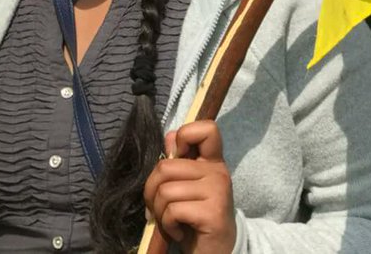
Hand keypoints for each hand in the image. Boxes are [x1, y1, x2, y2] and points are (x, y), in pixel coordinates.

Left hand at [143, 120, 236, 253]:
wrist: (214, 251)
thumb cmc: (194, 216)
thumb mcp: (185, 185)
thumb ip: (178, 161)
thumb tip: (170, 137)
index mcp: (212, 162)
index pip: (207, 128)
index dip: (185, 135)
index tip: (176, 158)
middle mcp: (218, 173)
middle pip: (166, 166)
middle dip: (151, 189)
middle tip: (159, 206)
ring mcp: (218, 192)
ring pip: (165, 190)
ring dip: (158, 211)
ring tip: (169, 221)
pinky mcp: (212, 213)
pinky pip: (172, 210)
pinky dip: (167, 224)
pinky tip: (178, 231)